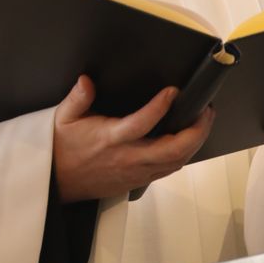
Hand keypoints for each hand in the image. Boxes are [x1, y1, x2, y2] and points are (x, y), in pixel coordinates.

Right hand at [53, 77, 213, 203]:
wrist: (57, 182)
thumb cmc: (63, 149)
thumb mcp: (63, 118)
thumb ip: (77, 97)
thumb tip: (86, 81)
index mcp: (110, 139)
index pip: (141, 124)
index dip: (160, 107)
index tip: (173, 91)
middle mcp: (128, 158)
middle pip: (172, 149)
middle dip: (196, 130)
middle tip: (206, 110)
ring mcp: (136, 172)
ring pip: (176, 161)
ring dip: (195, 142)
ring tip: (204, 122)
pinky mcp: (139, 181)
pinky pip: (169, 169)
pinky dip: (184, 154)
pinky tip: (189, 141)